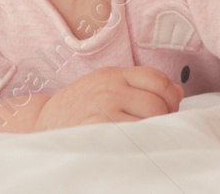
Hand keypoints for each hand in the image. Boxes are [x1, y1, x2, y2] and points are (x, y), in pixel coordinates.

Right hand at [32, 66, 183, 129]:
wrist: (41, 124)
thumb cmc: (79, 106)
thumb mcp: (105, 84)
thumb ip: (140, 85)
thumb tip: (178, 92)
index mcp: (113, 74)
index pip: (157, 78)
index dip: (170, 95)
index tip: (170, 108)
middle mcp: (110, 89)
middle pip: (158, 102)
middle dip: (166, 116)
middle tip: (158, 126)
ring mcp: (105, 110)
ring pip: (150, 120)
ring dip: (155, 130)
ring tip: (145, 136)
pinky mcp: (100, 131)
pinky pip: (135, 136)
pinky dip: (142, 141)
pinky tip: (135, 144)